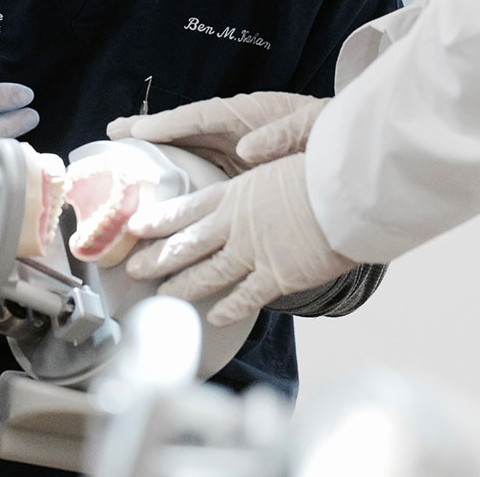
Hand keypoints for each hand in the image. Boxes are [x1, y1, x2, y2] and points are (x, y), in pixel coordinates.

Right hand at [106, 92, 326, 175]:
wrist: (354, 148)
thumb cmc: (333, 131)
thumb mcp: (312, 126)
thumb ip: (282, 135)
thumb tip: (247, 148)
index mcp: (248, 114)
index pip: (199, 117)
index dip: (166, 124)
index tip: (135, 130)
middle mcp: (235, 129)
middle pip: (185, 130)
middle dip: (150, 132)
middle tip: (113, 134)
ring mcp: (237, 147)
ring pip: (191, 150)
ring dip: (161, 156)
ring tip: (127, 162)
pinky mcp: (243, 167)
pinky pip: (208, 171)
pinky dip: (184, 179)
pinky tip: (168, 197)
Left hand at [123, 153, 357, 325]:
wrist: (346, 190)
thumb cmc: (320, 168)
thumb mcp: (279, 163)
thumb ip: (258, 183)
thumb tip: (249, 181)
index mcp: (236, 194)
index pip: (186, 209)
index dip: (159, 220)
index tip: (135, 227)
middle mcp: (236, 225)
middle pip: (186, 244)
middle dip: (157, 258)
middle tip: (132, 269)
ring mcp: (254, 253)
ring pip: (207, 274)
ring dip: (182, 286)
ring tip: (162, 297)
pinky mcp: (277, 277)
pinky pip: (245, 298)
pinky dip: (227, 308)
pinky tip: (214, 316)